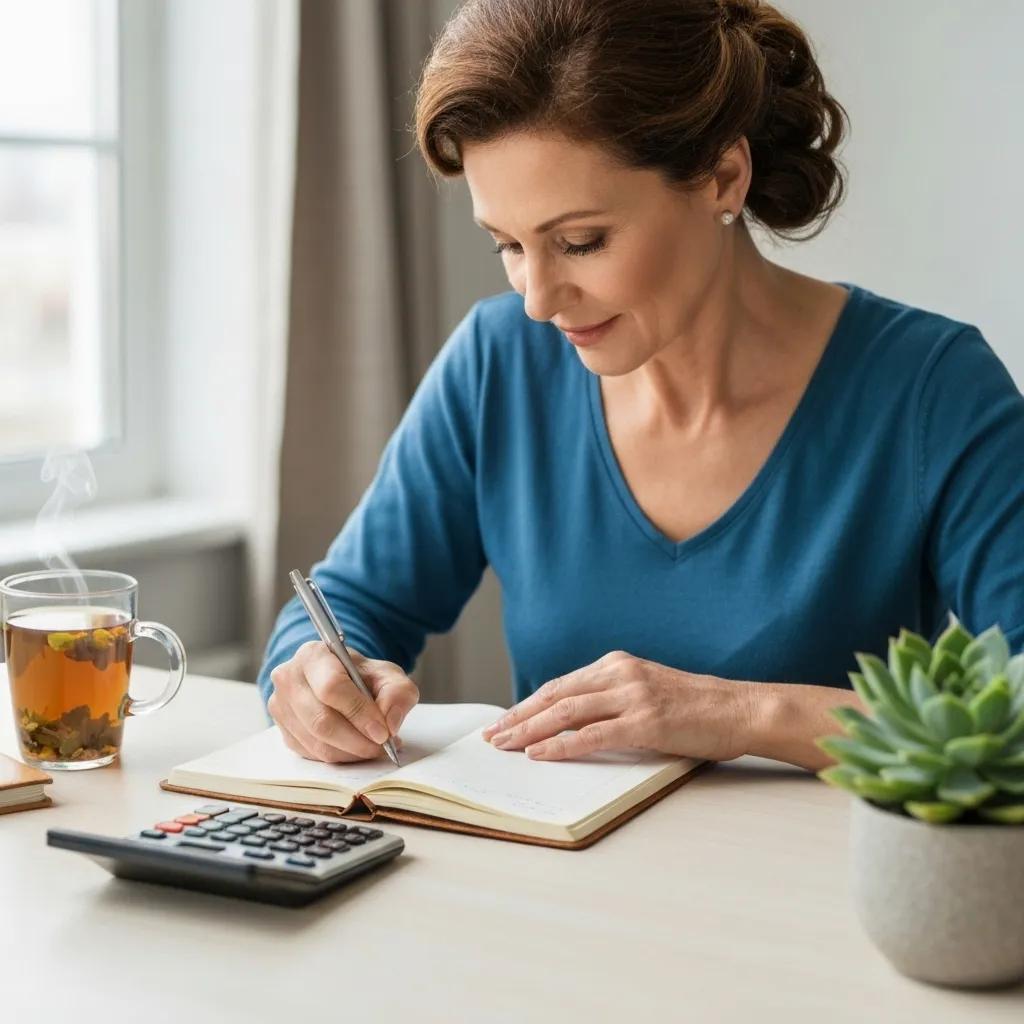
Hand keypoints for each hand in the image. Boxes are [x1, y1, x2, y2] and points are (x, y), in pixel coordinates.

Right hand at [268, 641, 417, 762]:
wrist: (338, 680)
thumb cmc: (360, 676)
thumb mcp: (387, 675)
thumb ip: (398, 693)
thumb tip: (390, 723)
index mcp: (313, 655)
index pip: (332, 687)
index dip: (359, 713)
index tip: (382, 732)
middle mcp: (289, 679)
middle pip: (321, 721)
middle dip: (357, 740)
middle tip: (382, 746)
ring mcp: (281, 706)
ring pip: (317, 743)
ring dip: (351, 753)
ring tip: (374, 747)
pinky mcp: (283, 731)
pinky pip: (312, 754)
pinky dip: (340, 757)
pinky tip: (357, 749)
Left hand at [480, 651, 753, 761]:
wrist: (739, 709)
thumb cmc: (696, 707)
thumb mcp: (647, 692)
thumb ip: (613, 700)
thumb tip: (573, 724)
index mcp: (618, 665)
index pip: (561, 684)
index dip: (529, 703)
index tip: (506, 719)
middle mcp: (620, 674)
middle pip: (556, 695)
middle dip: (519, 716)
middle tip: (492, 734)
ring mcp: (632, 696)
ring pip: (566, 712)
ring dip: (529, 730)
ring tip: (505, 745)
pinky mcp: (645, 722)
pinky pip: (592, 735)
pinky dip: (560, 745)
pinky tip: (539, 753)